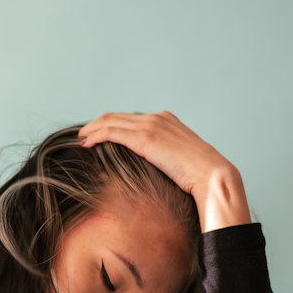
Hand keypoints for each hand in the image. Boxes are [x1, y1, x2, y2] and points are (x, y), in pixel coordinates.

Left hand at [77, 111, 250, 231]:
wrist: (210, 174)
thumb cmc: (197, 177)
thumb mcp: (178, 162)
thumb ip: (163, 159)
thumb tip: (154, 172)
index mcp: (166, 121)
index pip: (131, 119)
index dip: (112, 125)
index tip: (98, 136)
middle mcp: (157, 118)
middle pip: (117, 116)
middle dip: (97, 125)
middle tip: (83, 135)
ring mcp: (151, 125)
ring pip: (111, 121)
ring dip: (93, 129)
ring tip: (81, 139)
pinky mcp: (145, 138)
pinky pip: (112, 131)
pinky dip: (97, 135)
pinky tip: (87, 143)